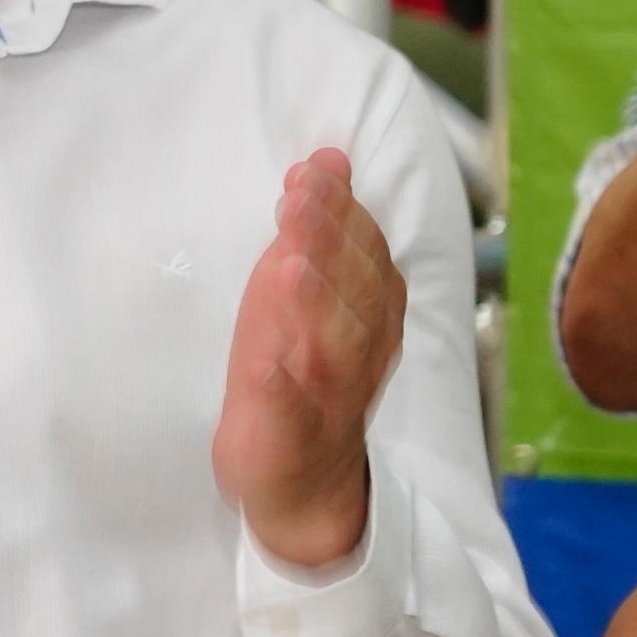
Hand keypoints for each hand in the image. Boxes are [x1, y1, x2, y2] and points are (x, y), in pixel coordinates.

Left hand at [212, 150, 404, 569]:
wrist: (305, 479)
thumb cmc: (302, 371)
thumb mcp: (307, 292)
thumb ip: (321, 229)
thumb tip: (325, 158)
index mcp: (368, 310)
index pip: (365, 251)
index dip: (341, 210)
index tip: (315, 168)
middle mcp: (359, 349)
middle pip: (353, 291)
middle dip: (328, 242)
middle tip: (298, 196)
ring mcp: (328, 395)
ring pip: (331, 347)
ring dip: (314, 308)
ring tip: (290, 267)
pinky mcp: (292, 437)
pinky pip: (293, 415)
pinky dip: (283, 393)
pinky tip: (268, 367)